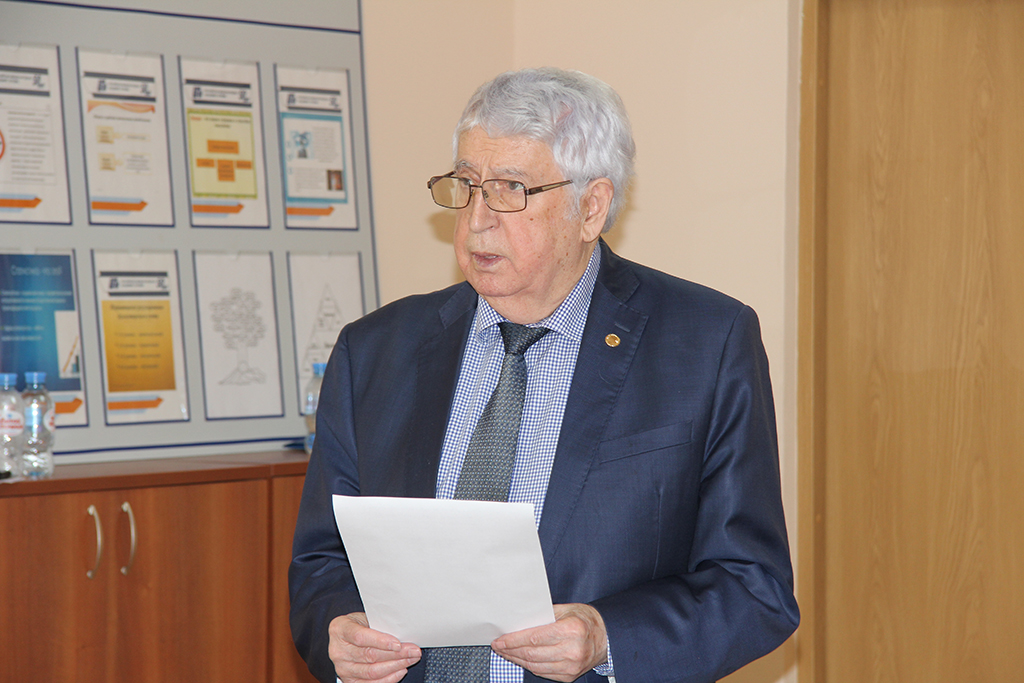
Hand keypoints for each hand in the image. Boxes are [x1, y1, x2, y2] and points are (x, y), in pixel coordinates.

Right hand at [328, 612, 421, 682]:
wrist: (347, 637)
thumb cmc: (360, 625)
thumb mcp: (366, 617)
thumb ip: (379, 624)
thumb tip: (403, 633)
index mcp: (339, 629)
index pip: (360, 637)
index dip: (380, 641)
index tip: (398, 644)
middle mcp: (337, 651)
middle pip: (369, 656)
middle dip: (396, 654)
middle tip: (414, 651)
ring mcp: (342, 668)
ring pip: (372, 672)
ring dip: (395, 666)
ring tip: (410, 659)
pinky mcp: (349, 680)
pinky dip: (389, 678)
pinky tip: (401, 670)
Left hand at [491, 603, 607, 681]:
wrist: (606, 637)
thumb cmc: (585, 620)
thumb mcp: (566, 609)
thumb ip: (543, 614)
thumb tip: (519, 620)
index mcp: (571, 629)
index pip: (534, 637)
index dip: (513, 640)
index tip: (501, 639)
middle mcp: (572, 650)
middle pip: (532, 653)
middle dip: (511, 650)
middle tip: (499, 646)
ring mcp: (571, 666)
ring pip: (535, 665)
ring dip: (517, 660)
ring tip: (506, 653)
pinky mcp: (569, 676)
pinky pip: (543, 672)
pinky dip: (529, 666)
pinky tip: (521, 659)